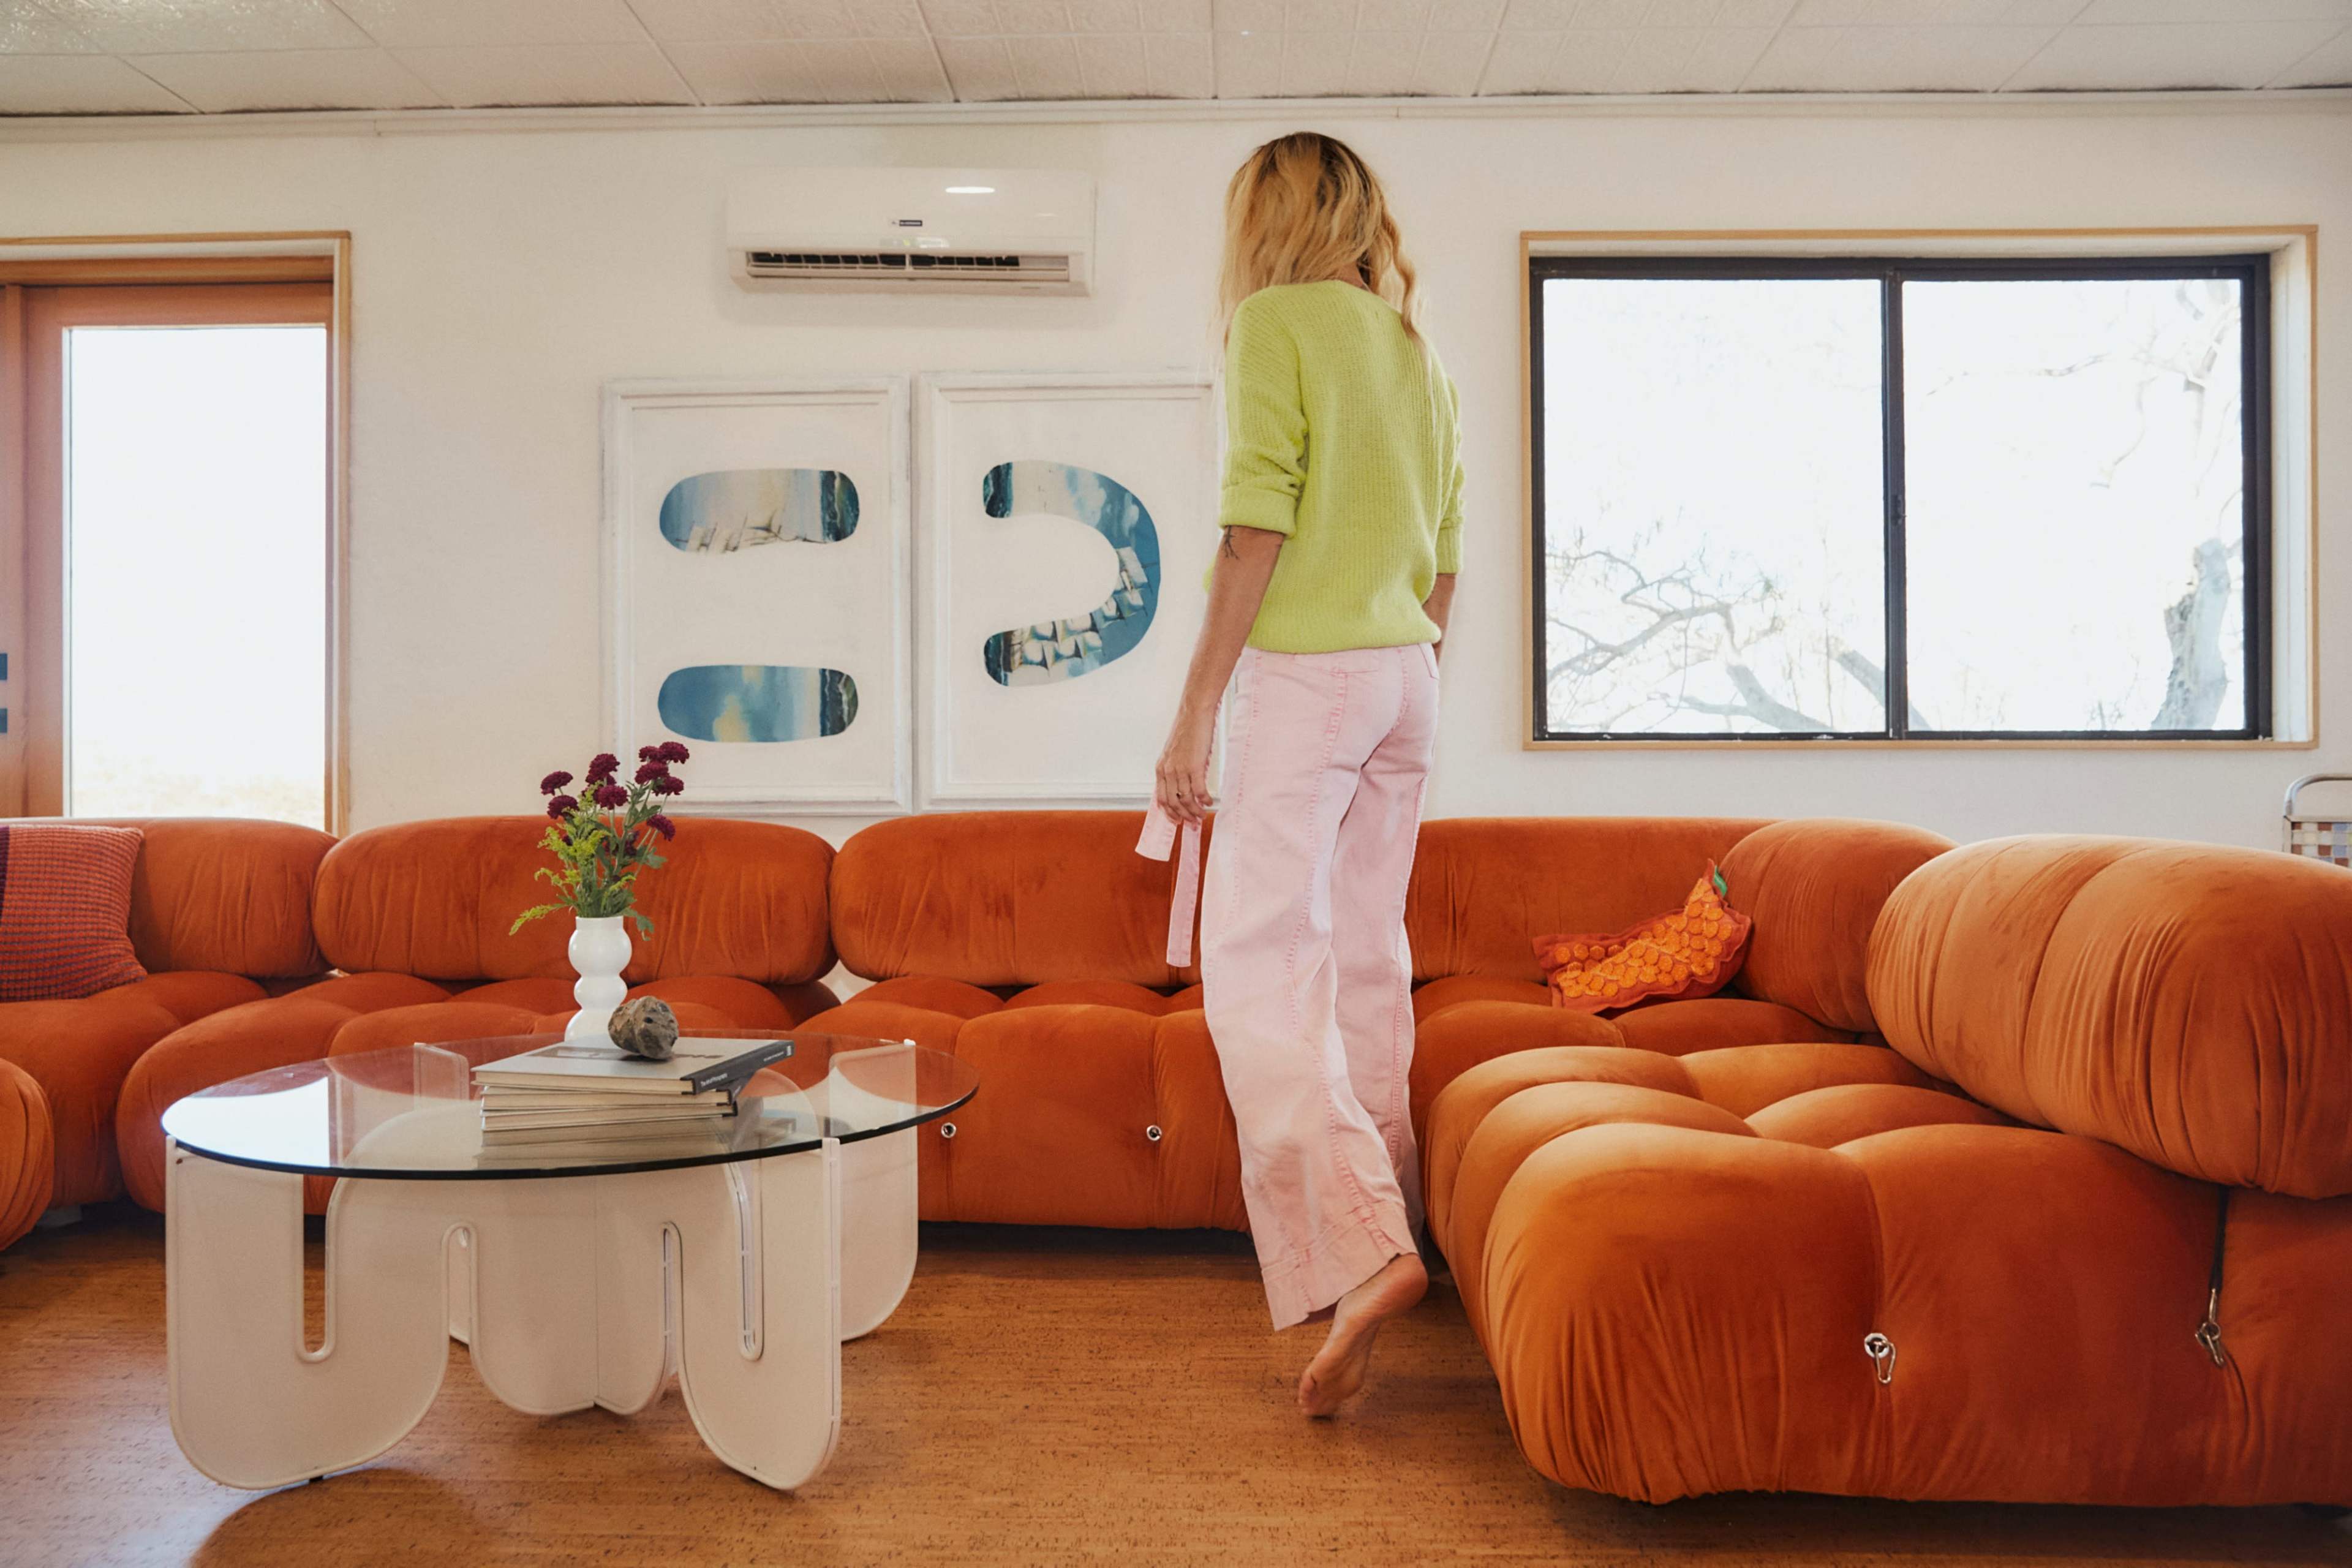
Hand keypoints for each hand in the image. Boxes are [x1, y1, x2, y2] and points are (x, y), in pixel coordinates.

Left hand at [1155, 706, 1216, 825]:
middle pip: (1173, 802)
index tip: (1177, 820)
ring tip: (1203, 815)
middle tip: (1193, 823)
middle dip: (1183, 816)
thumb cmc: (1187, 731)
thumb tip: (1184, 786)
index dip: (1169, 813)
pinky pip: (1199, 790)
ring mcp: (1180, 769)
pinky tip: (1209, 802)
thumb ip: (1175, 769)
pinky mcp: (1194, 765)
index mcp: (1161, 769)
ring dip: (1195, 811)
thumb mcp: (1175, 753)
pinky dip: (1204, 799)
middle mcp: (1168, 770)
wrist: (1194, 713)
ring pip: (1186, 799)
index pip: (1161, 798)